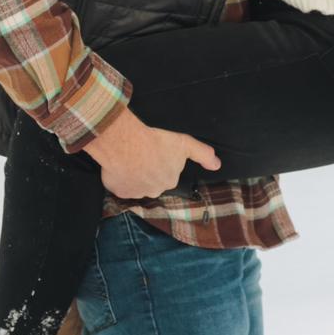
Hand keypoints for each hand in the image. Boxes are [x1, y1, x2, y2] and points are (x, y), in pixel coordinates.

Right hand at [86, 105, 220, 200]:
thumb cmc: (155, 141)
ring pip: (134, 184)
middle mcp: (154, 190)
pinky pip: (117, 185)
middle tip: (140, 153)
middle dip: (146, 170)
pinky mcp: (118, 191)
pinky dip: (116, 177)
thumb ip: (203, 154)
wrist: (125, 143)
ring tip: (127, 157)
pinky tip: (117, 164)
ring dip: (131, 174)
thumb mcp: (184, 144)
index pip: (166, 173)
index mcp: (170, 180)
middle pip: (150, 180)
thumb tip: (217, 165)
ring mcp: (135, 192)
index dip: (159, 161)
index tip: (153, 150)